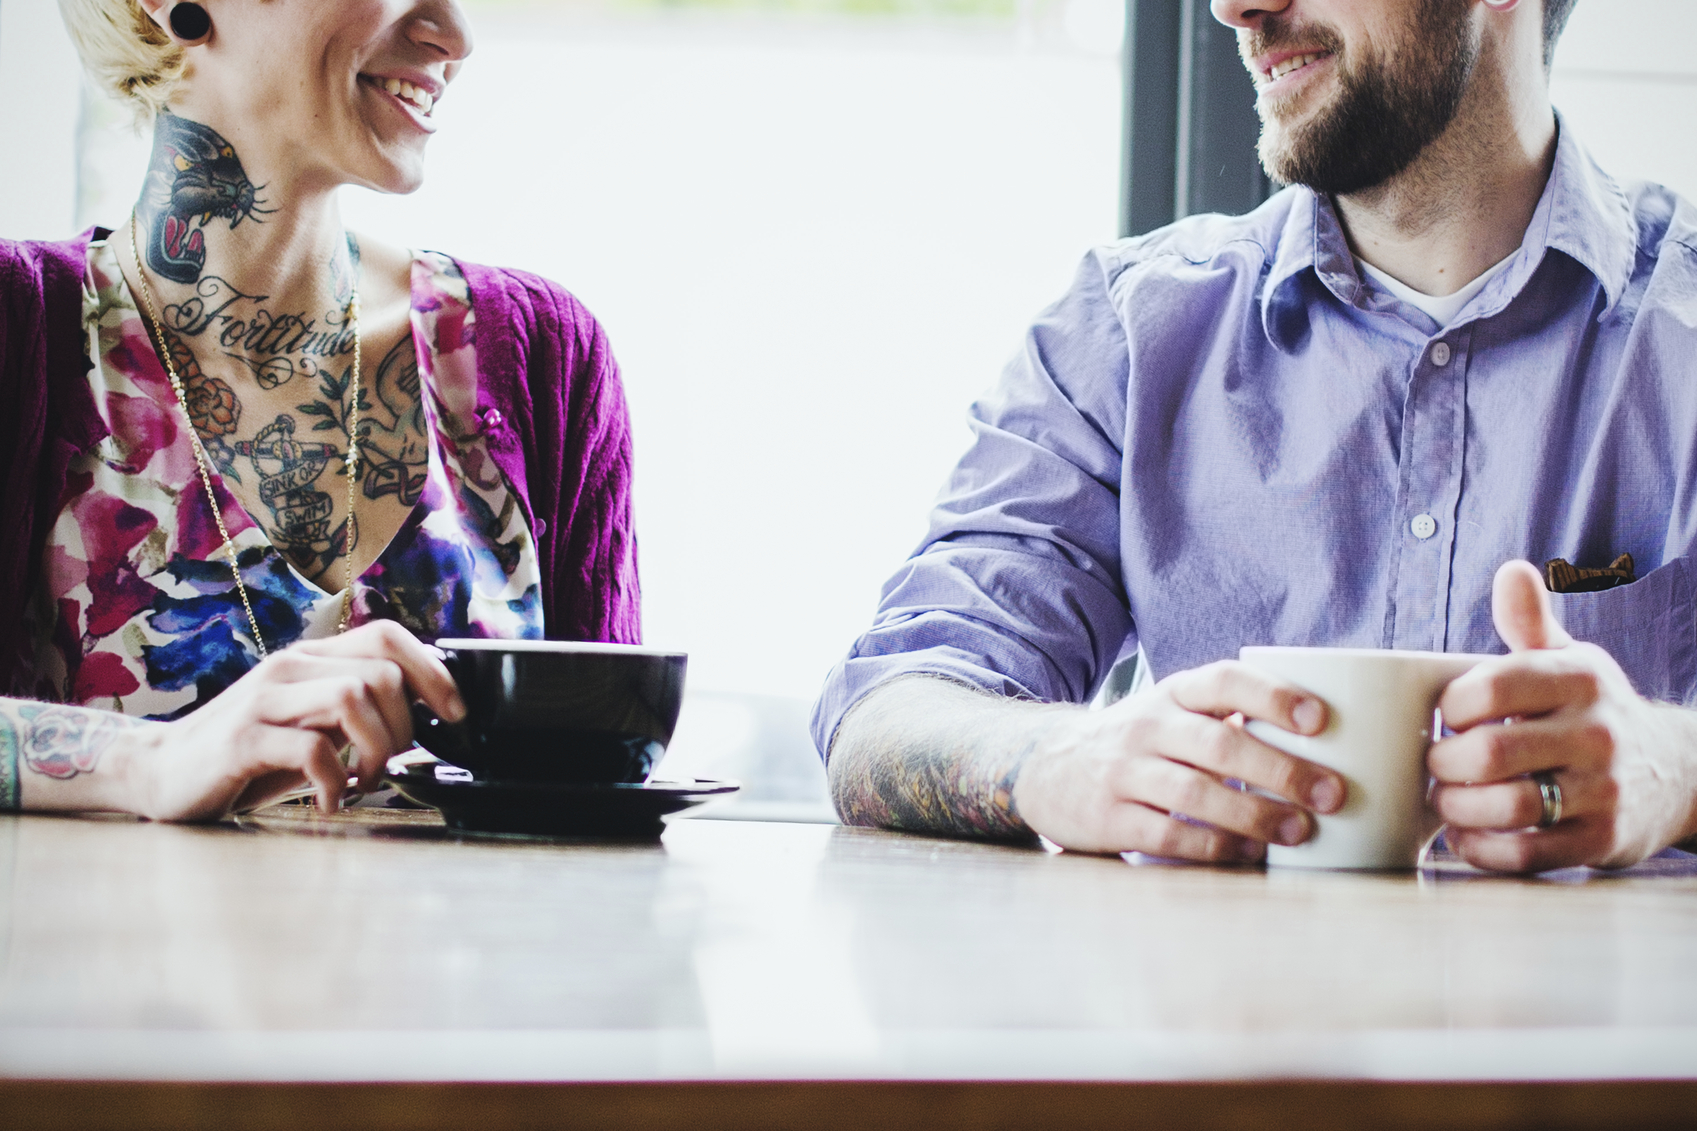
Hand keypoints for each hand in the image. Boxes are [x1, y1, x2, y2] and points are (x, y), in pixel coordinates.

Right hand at [117, 621, 465, 820]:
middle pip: (381, 673)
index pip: (387, 636)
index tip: (454, 714)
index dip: (433, 670)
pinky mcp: (242, 739)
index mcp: (311, 659)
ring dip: (376, 751)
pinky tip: (331, 802)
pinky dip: (336, 783)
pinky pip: (313, 750)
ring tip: (364, 783)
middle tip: (389, 765)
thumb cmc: (247, 754)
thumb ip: (353, 710)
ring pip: (353, 698)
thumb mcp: (309, 724)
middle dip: (405, 727)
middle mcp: (289, 668)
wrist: (160, 772)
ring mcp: (264, 700)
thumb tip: (420, 710)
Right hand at [1012, 661, 1344, 860]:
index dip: (1273, 696)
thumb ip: (1231, 719)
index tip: (1321, 719)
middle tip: (1333, 795)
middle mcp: (1147, 726)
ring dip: (1255, 814)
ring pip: (1196, 793)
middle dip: (1282, 770)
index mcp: (1172, 694)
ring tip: (1301, 832)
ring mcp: (1123, 772)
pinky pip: (1167, 834)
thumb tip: (1336, 739)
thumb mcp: (1173, 713)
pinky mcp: (1108, 817)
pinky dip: (1214, 847)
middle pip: (1219, 743)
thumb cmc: (1140, 745)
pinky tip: (1249, 855)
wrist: (1043, 767)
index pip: (1224, 681)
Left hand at [1430, 561, 1696, 871]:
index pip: (1494, 686)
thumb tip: (1512, 571)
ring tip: (1444, 800)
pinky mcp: (1602, 841)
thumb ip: (1530, 621)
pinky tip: (1464, 837)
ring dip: (1457, 808)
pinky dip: (1482, 850)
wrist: (1673, 771)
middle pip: (1492, 752)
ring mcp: (1604, 791)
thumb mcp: (1568, 660)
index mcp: (1580, 679)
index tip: (1445, 715)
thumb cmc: (1591, 710)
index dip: (1451, 705)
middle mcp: (1597, 734)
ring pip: (1509, 807)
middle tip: (1434, 763)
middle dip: (1444, 761)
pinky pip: (1528, 854)